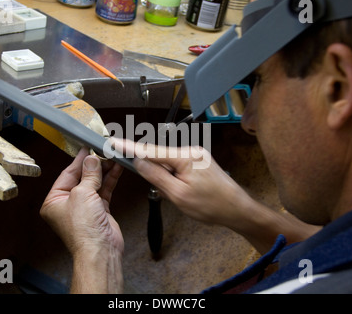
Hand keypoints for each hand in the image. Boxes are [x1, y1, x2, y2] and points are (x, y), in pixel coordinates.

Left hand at [40, 147, 123, 259]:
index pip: (66, 174)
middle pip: (81, 178)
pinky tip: (116, 169)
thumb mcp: (82, 194)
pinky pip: (104, 191)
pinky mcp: (99, 211)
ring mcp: (84, 208)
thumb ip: (89, 175)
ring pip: (94, 183)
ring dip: (104, 171)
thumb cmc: (83, 230)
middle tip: (103, 152)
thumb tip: (91, 160)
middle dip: (93, 165)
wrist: (100, 249)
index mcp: (54, 201)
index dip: (79, 161)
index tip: (88, 148)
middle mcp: (68, 204)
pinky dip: (110, 180)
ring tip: (113, 157)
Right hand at [112, 139, 252, 227]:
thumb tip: (139, 162)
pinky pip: (177, 165)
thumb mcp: (178, 195)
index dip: (130, 147)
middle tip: (154, 184)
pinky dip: (172, 175)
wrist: (237, 208)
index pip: (151, 150)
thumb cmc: (211, 205)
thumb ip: (157, 176)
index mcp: (185, 156)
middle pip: (159, 155)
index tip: (114, 142)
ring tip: (178, 194)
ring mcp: (196, 155)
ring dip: (163, 175)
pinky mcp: (198, 161)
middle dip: (150, 168)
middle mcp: (190, 150)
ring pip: (168, 162)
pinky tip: (180, 189)